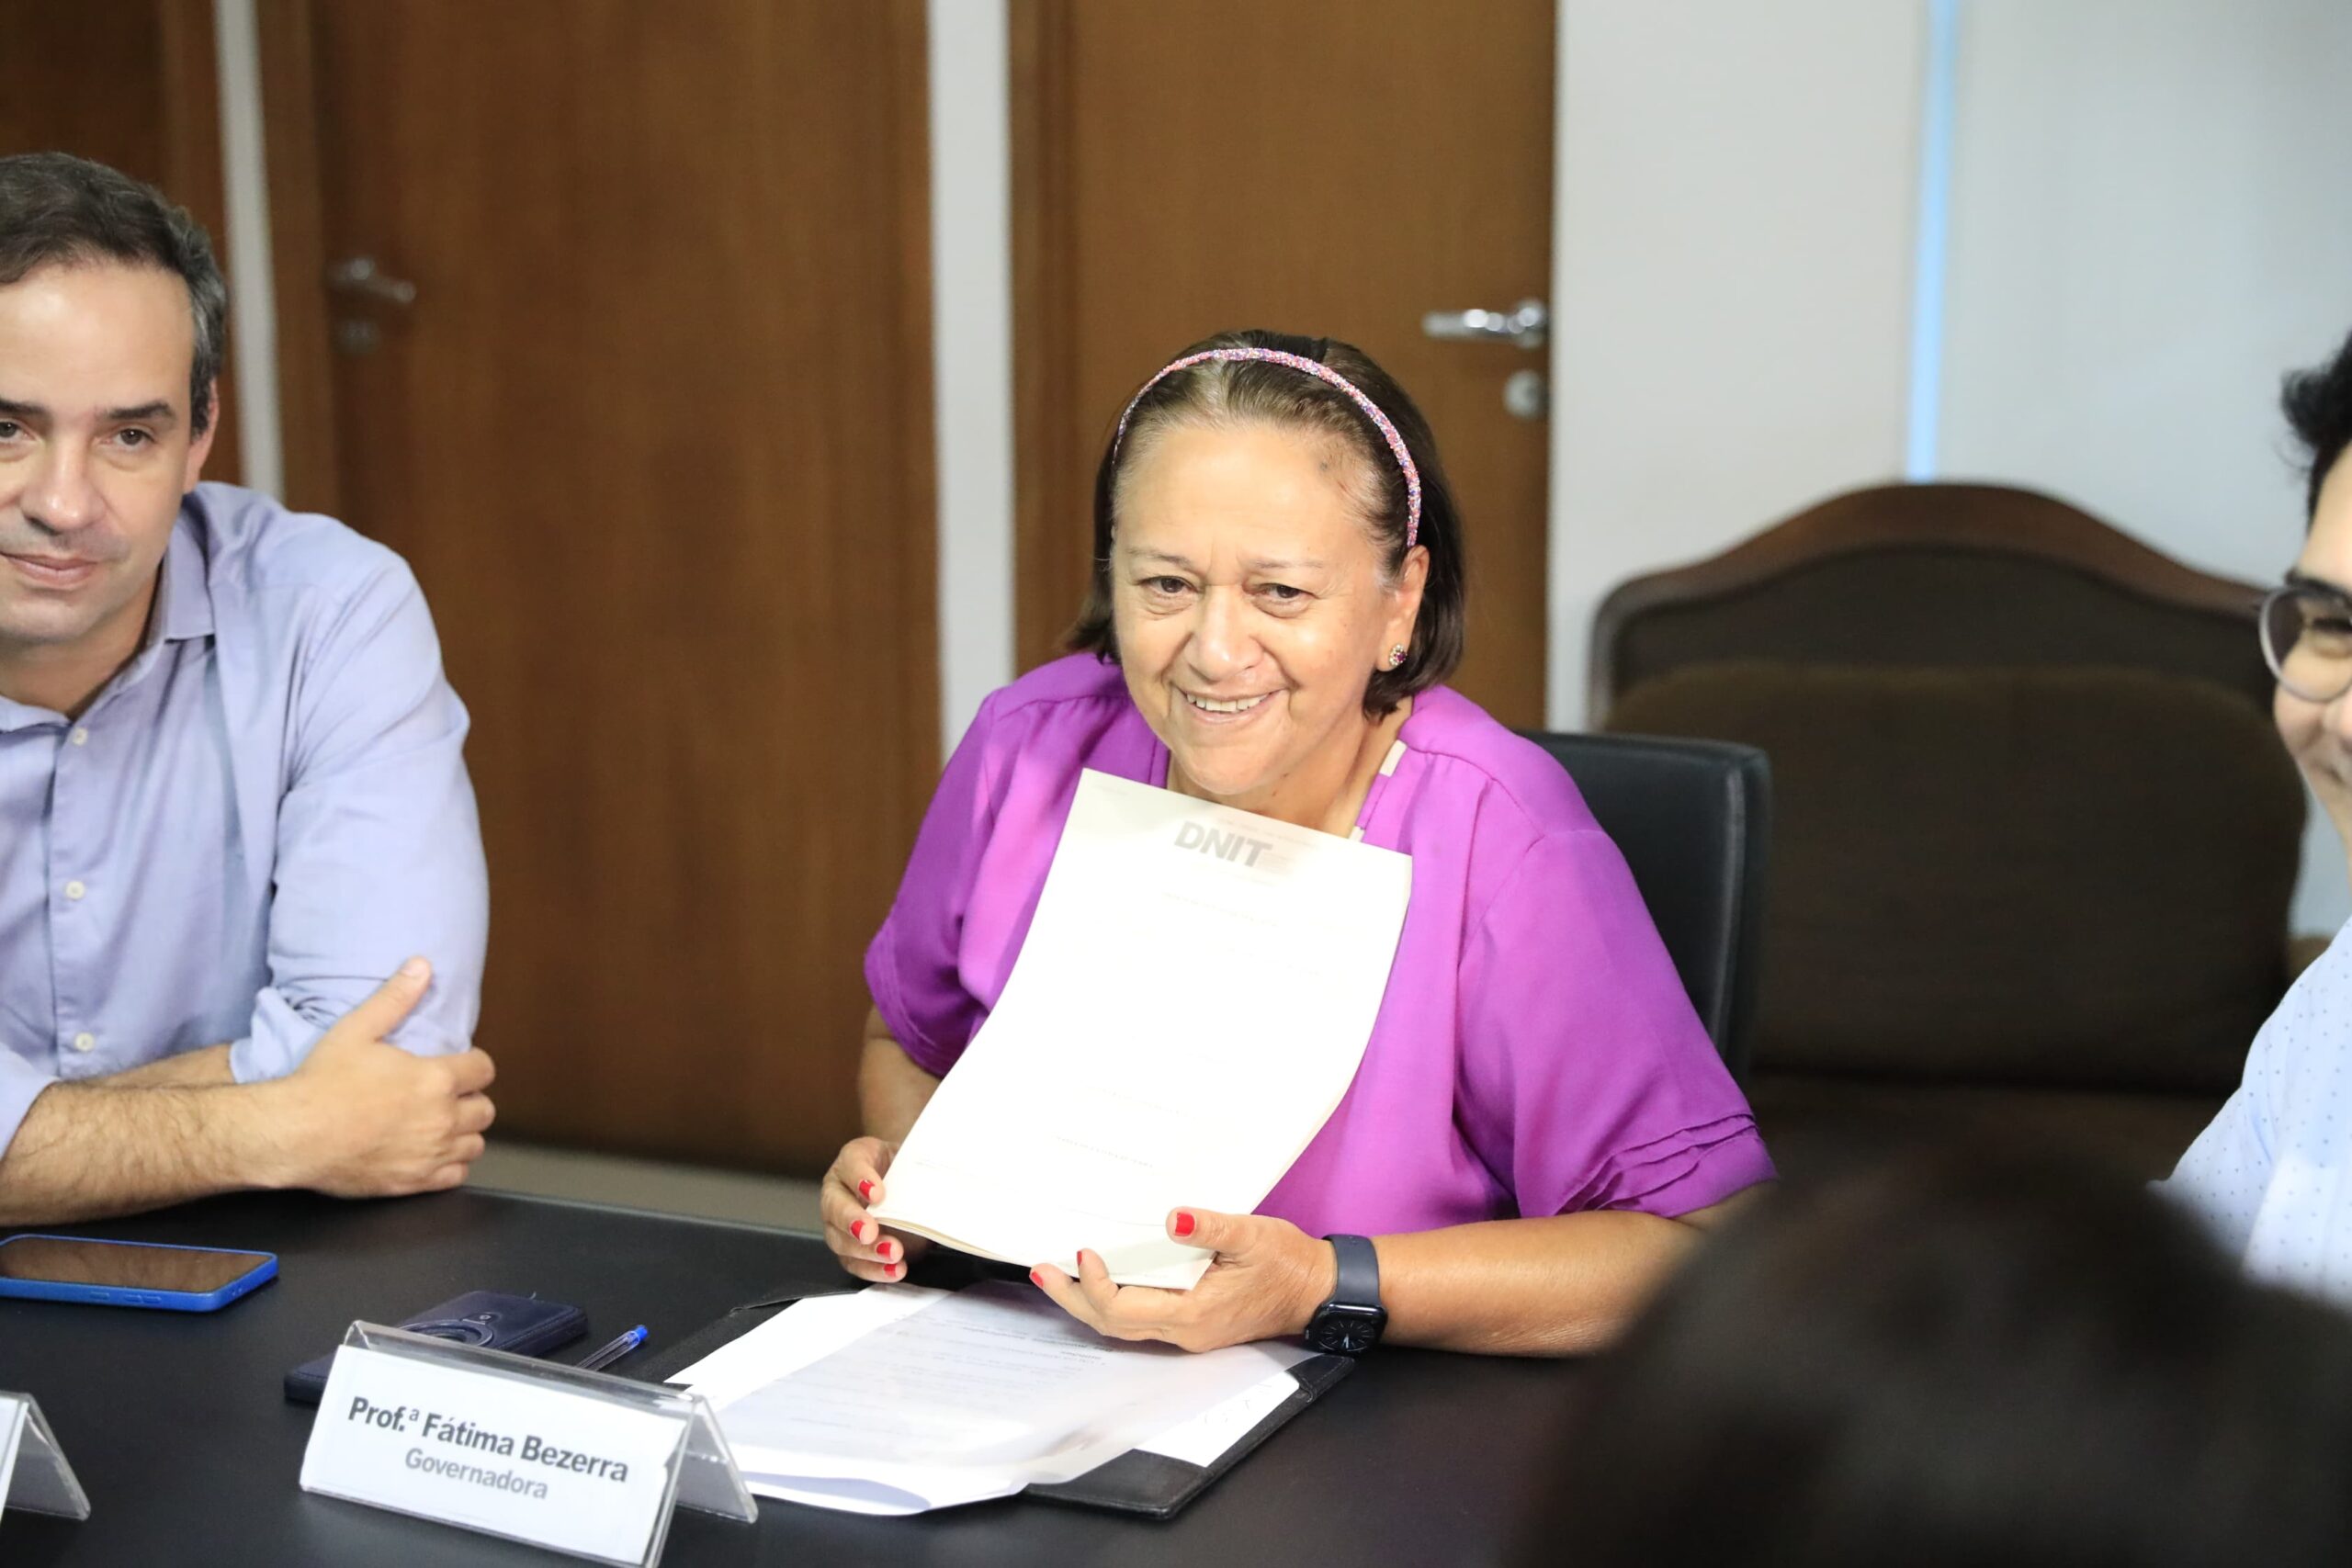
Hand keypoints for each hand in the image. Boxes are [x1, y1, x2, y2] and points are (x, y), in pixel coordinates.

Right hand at [263, 958, 497, 1196]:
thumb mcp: (357, 1030)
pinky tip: (431, 1153)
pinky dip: (450, 1165)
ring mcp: (430, 1154)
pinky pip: (456, 1176)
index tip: (458, 1066)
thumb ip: (395, 998)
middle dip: (470, 1099)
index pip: (484, 1069)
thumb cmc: (321, 1082)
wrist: (291, 1135)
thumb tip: (422, 966)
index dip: (473, 1065)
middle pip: (485, 1109)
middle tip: (447, 1096)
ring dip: (463, 1133)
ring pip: (475, 1144)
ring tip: (441, 1124)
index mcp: (435, 1079)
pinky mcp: (413, 1182)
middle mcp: (441, 1119)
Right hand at [822, 1135, 929, 1281]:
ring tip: (892, 1253)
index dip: (860, 1178)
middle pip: (835, 1207)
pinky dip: (874, 1269)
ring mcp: (841, 1224)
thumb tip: (946, 1174)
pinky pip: (856, 1263)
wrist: (908, 1185)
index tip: (877, 1193)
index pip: (851, 1163)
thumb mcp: (913, 1156)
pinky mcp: (852, 1249)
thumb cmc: (905, 1166)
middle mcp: (840, 1191)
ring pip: (840, 1241)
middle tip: (869, 1232)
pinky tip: (894, 1270)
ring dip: (865, 1251)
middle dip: (851, 1221)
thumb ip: (921, 1165)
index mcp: (853, 1160)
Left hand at [1031, 1208, 1336, 1352]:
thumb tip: (1175, 1218)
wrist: (1315, 1291)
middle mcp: (1184, 1331)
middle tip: (1041, 1270)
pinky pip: (1138, 1318)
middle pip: (1111, 1324)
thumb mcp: (1252, 1235)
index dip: (1096, 1284)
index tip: (1084, 1251)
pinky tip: (1099, 1278)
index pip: (1126, 1309)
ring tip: (1055, 1275)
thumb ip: (1211, 1227)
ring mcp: (1186, 1332)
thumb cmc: (1287, 1263)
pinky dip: (1111, 1300)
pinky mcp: (1190, 1323)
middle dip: (1073, 1297)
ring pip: (1121, 1325)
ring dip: (1086, 1301)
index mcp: (1194, 1314)